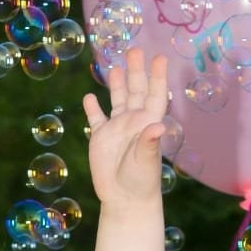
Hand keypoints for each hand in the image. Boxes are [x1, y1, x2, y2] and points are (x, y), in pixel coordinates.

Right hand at [81, 47, 169, 205]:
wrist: (124, 201)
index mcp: (147, 124)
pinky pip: (96, 119)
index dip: (157, 76)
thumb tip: (158, 126)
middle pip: (136, 91)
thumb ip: (150, 143)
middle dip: (136, 70)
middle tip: (136, 50)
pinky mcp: (101, 138)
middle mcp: (133, 123)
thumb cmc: (141, 183)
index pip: (154, 95)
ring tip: (117, 67)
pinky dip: (93, 108)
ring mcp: (117, 129)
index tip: (160, 57)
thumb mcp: (146, 162)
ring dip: (117, 83)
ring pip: (118, 100)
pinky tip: (90, 97)